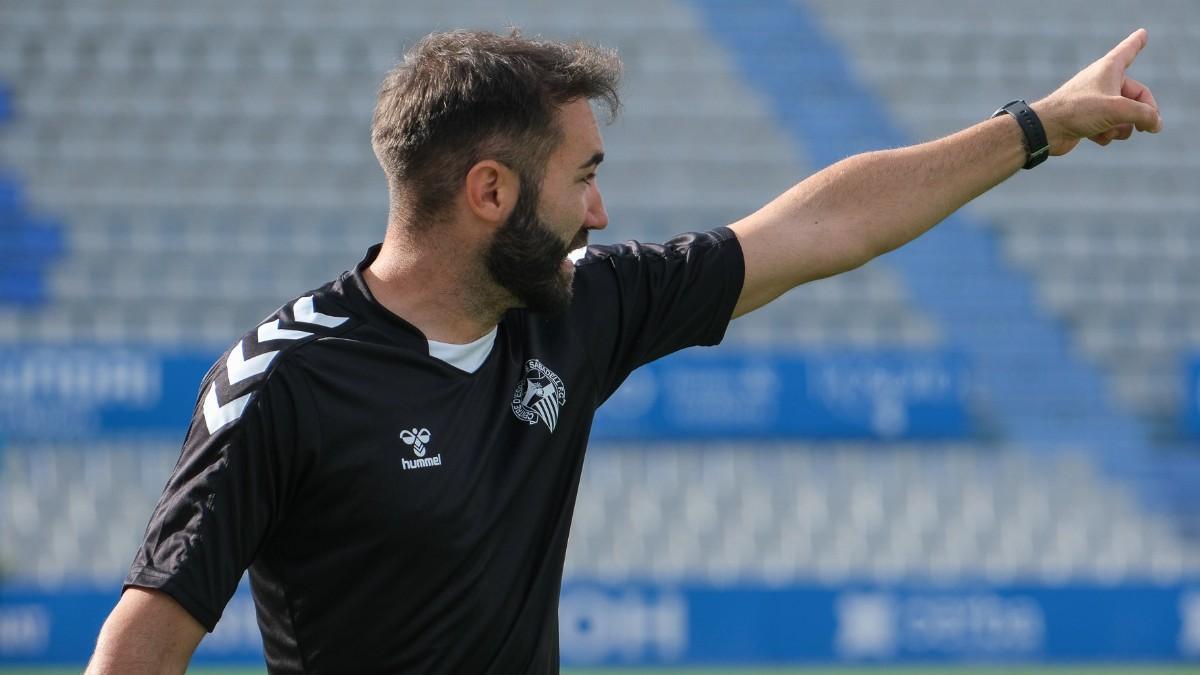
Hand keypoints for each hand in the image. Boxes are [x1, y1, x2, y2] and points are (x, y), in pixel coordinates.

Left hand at [1033, 28, 1162, 156]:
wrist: (1046, 130)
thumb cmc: (1078, 111)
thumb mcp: (1118, 110)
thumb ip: (1144, 114)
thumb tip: (1156, 124)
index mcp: (1109, 69)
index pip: (1128, 51)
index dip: (1137, 43)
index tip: (1142, 34)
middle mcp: (1102, 82)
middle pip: (1136, 97)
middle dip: (1140, 115)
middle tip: (1146, 128)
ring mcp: (1094, 102)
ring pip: (1124, 116)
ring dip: (1121, 128)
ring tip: (1108, 130)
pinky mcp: (1086, 120)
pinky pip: (1109, 128)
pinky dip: (1106, 134)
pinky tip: (1093, 137)